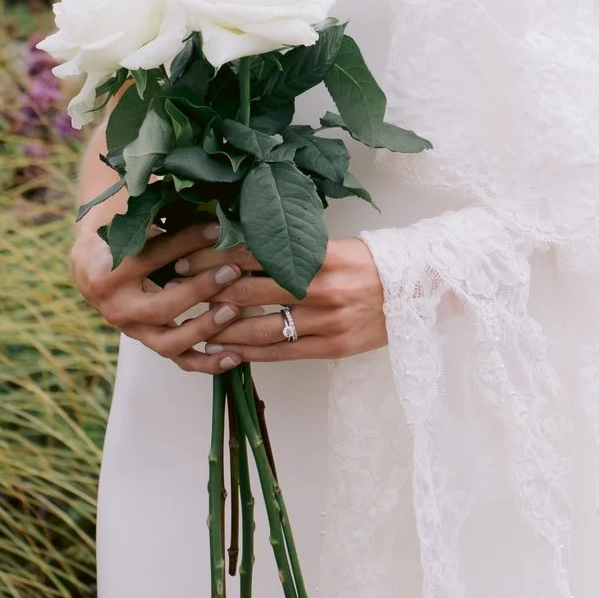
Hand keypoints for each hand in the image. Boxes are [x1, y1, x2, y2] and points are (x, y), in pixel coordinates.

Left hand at [175, 231, 385, 369]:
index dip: (214, 258)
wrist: (422, 289)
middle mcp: (320, 289)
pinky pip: (282, 352)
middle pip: (248, 290)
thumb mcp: (335, 245)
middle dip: (207, 289)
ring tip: (193, 322)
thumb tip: (243, 245)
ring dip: (221, 325)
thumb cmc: (374, 262)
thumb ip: (294, 249)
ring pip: (259, 326)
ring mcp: (326, 322)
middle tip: (176, 287)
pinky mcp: (332, 347)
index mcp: (318, 256)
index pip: (253, 255)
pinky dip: (251, 352)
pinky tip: (227, 351)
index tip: (186, 257)